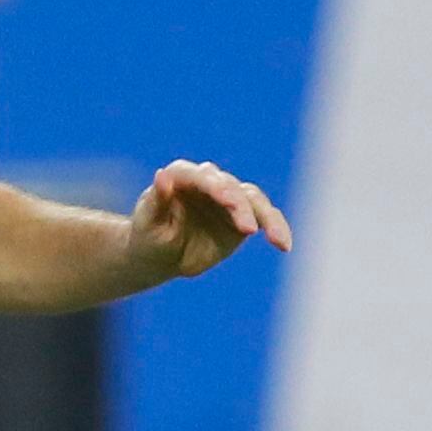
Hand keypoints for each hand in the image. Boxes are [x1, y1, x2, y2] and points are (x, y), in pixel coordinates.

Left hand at [129, 159, 292, 279]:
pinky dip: (276, 228)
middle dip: (240, 205)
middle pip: (230, 186)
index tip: (227, 200)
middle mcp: (208, 182)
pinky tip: (284, 245)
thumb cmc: (149, 237)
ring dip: (267, 217)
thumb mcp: (148, 223)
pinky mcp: (244, 215)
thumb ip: (156, 201)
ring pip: (253, 199)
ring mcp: (229, 197)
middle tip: (247, 228)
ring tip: (277, 239)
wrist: (160, 255)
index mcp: (180, 177)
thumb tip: (162, 175)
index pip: (199, 176)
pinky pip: (265, 217)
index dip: (215, 186)